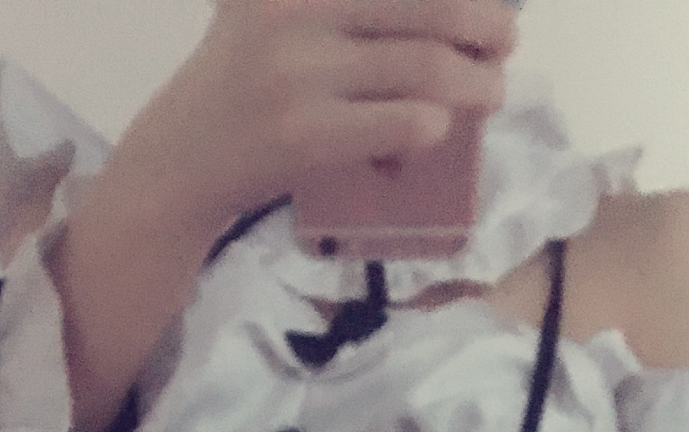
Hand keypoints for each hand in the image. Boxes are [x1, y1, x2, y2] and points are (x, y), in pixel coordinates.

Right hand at [123, 0, 518, 245]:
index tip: (487, 5)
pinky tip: (436, 130)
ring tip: (491, 91)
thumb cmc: (245, 80)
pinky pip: (404, 122)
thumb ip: (339, 2)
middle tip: (505, 41)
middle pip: (429, 8)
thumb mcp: (275, 7)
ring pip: (425, 68)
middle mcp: (295, 9)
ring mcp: (298, 73)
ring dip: (476, 82)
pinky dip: (434, 126)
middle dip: (484, 25)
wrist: (182, 160)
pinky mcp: (305, 135)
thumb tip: (450, 9)